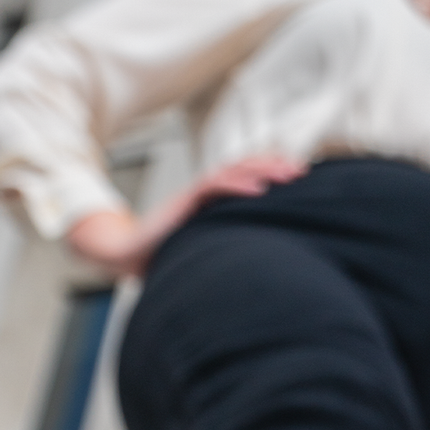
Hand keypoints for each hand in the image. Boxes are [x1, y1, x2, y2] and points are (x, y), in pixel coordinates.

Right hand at [66, 153, 307, 277]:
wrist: (128, 254)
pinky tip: (258, 190)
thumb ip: (231, 246)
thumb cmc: (167, 255)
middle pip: (244, 170)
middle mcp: (207, 195)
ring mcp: (196, 196)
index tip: (300, 178)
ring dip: (262, 171)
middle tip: (302, 170)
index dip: (272, 174)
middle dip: (274, 166)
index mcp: (215, 203)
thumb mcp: (207, 247)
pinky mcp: (185, 202)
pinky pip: (213, 187)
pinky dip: (236, 186)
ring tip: (287, 174)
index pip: (247, 179)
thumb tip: (266, 263)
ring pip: (233, 173)